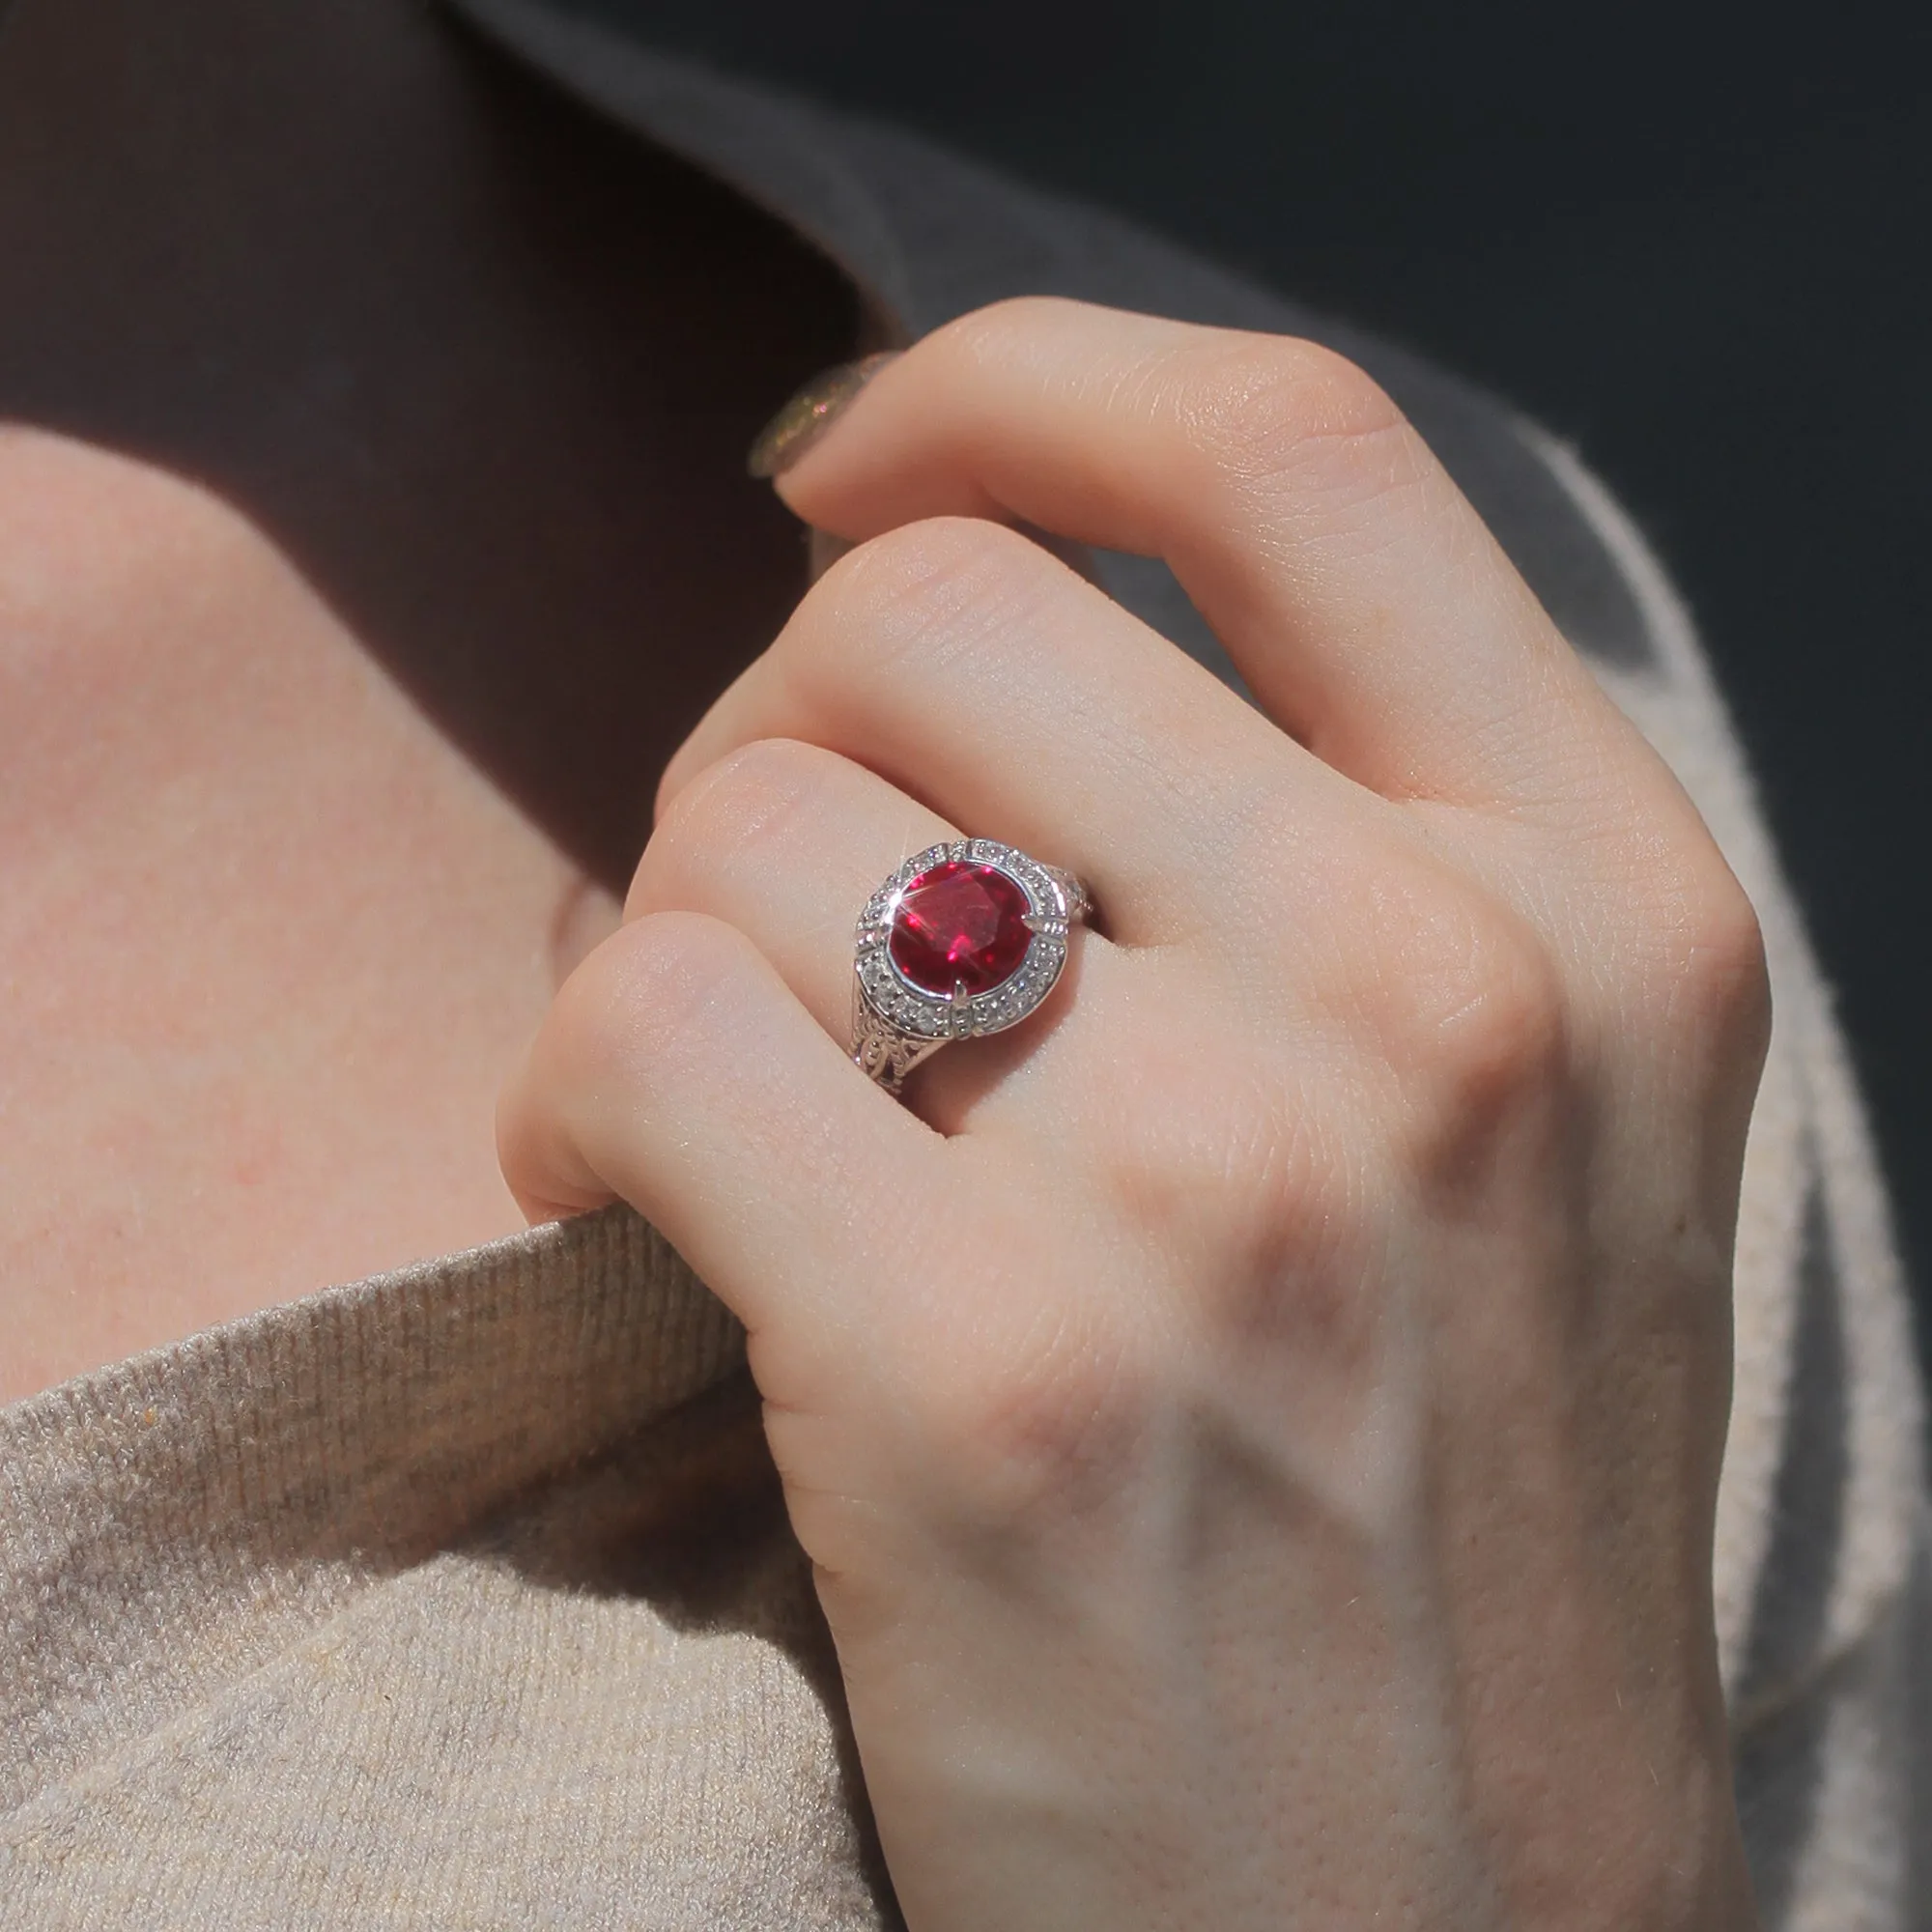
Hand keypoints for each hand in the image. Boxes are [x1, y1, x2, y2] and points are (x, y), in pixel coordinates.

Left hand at [498, 299, 1766, 1928]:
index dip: (1016, 388)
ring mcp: (1225, 1183)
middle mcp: (1442, 994)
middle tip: (761, 898)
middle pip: (933, 609)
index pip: (1282, 449)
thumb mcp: (1517, 1135)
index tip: (855, 462)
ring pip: (751, 821)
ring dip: (664, 935)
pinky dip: (566, 1093)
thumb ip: (1330, 853)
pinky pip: (643, 1025)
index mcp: (1596, 902)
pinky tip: (620, 1199)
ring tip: (714, 1099)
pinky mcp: (989, 1382)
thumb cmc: (1450, 1539)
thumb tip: (962, 619)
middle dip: (772, 718)